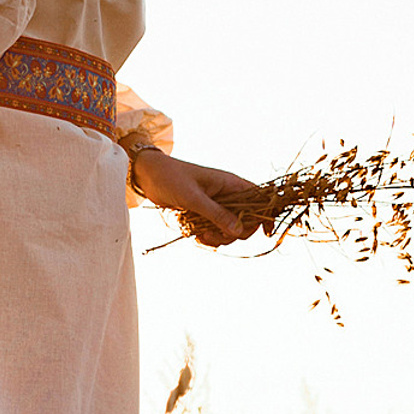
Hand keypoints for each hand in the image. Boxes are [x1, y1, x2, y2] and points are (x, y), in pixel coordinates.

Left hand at [131, 150, 272, 247]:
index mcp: (231, 184)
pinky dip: (208, 236)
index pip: (260, 200)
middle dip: (233, 233)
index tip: (264, 234)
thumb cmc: (171, 178)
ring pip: (230, 229)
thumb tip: (239, 231)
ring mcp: (217, 205)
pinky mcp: (205, 213)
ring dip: (218, 238)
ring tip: (200, 236)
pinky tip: (196, 236)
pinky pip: (215, 230)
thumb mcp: (193, 198)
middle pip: (246, 221)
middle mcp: (228, 194)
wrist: (148, 176)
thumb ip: (216, 214)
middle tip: (214, 235)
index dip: (265, 216)